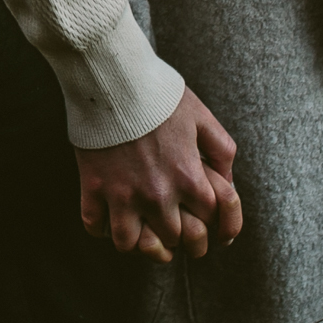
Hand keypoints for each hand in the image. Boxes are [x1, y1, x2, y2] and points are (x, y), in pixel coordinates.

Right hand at [75, 86, 240, 262]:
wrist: (113, 78)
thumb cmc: (160, 95)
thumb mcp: (202, 117)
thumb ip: (222, 151)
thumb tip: (229, 183)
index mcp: (188, 177)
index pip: (210, 222)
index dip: (213, 224)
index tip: (206, 222)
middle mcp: (158, 194)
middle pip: (173, 239)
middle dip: (178, 236)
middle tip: (173, 228)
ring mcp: (122, 194)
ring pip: (131, 244)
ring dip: (138, 241)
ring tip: (140, 228)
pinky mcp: (93, 188)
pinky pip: (95, 226)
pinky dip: (102, 228)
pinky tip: (109, 217)